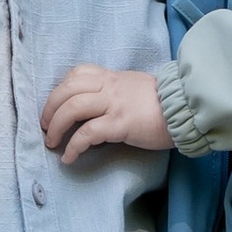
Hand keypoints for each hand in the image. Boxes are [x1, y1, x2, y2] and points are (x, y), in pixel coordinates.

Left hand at [43, 63, 170, 158]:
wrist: (186, 109)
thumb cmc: (163, 103)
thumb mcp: (134, 88)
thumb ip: (114, 92)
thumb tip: (97, 109)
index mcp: (111, 77)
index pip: (76, 74)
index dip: (59, 90)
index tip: (53, 107)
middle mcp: (109, 86)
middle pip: (66, 91)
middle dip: (49, 110)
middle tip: (44, 127)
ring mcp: (114, 104)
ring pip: (72, 108)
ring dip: (55, 127)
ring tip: (51, 143)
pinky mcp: (120, 124)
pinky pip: (88, 134)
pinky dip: (73, 146)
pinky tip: (69, 157)